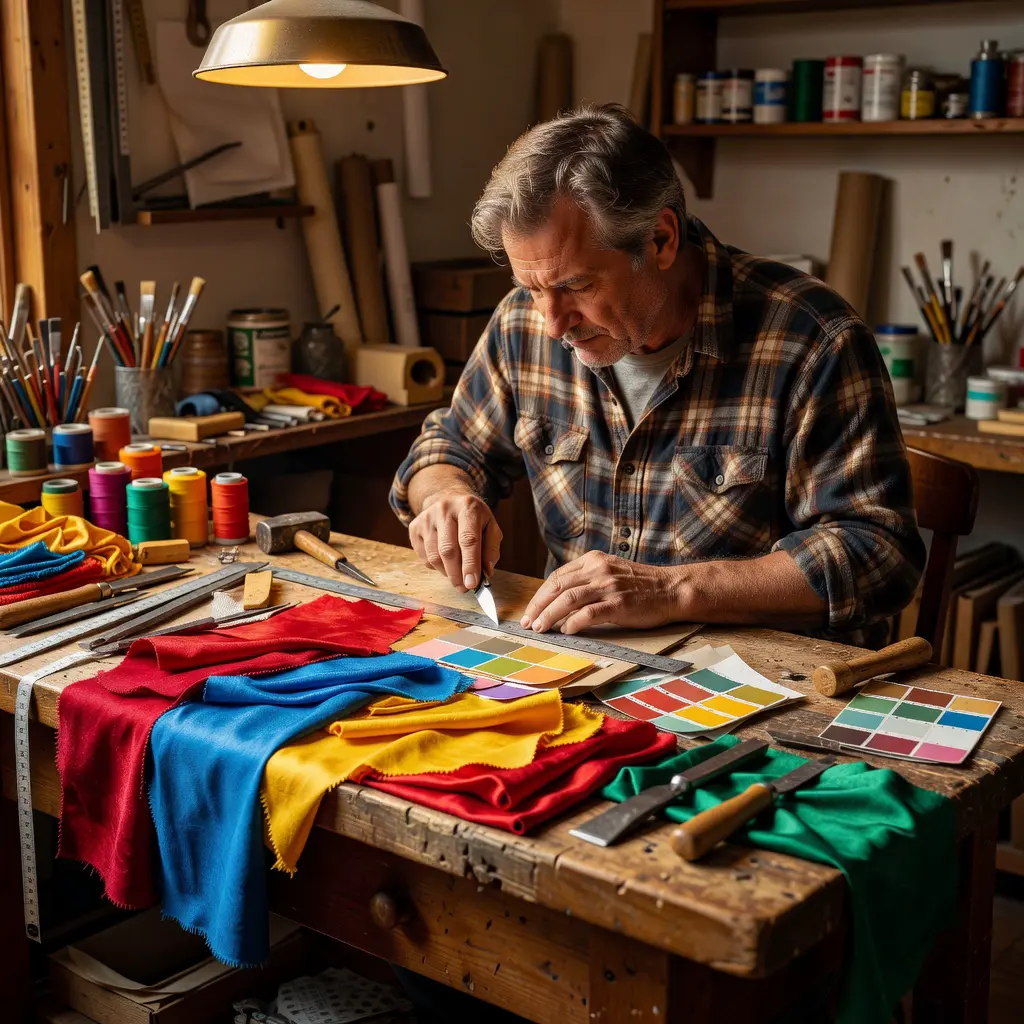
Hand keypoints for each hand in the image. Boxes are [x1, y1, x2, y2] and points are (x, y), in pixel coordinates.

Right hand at [409, 491, 501, 591]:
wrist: (448, 499)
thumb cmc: (473, 519)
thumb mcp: (490, 528)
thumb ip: (491, 550)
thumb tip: (485, 572)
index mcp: (468, 507)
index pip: (468, 539)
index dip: (470, 564)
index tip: (472, 584)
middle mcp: (445, 509)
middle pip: (448, 550)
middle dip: (456, 574)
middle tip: (464, 588)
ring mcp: (427, 517)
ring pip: (434, 556)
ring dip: (446, 573)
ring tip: (456, 575)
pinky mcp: (414, 526)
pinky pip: (423, 556)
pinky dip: (435, 567)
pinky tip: (444, 562)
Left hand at [521, 552, 683, 633]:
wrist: (672, 589)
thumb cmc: (641, 586)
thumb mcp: (610, 572)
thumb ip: (587, 581)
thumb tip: (559, 604)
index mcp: (593, 560)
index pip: (557, 576)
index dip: (540, 595)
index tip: (531, 610)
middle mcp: (598, 570)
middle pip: (557, 586)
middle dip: (538, 606)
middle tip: (529, 622)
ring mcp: (608, 586)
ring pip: (568, 599)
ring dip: (549, 615)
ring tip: (540, 628)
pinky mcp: (619, 604)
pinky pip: (588, 613)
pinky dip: (573, 623)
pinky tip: (566, 631)